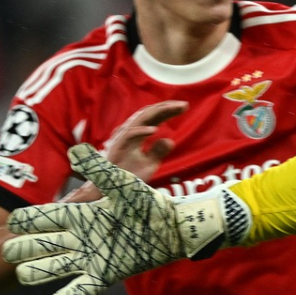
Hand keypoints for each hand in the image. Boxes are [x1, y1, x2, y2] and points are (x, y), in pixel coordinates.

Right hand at [2, 144, 248, 294]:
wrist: (173, 228)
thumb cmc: (148, 203)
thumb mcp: (122, 184)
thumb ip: (99, 169)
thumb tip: (75, 150)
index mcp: (78, 215)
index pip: (41, 218)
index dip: (26, 221)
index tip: (14, 222)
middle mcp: (79, 237)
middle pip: (40, 245)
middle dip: (24, 248)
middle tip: (12, 250)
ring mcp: (90, 258)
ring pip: (53, 268)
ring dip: (38, 272)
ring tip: (24, 274)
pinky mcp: (104, 275)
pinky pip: (81, 290)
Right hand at [63, 100, 188, 202]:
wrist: (111, 190)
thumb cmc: (127, 176)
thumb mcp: (148, 164)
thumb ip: (158, 151)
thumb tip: (170, 140)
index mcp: (137, 134)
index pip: (154, 118)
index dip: (168, 111)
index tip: (185, 106)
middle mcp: (130, 133)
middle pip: (148, 114)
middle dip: (166, 107)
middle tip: (184, 104)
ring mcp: (123, 138)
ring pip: (139, 119)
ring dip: (157, 113)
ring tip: (173, 108)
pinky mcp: (117, 147)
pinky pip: (129, 135)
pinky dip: (141, 131)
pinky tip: (155, 130)